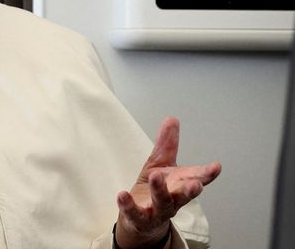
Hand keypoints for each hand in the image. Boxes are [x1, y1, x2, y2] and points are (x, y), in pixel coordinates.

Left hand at [115, 117, 221, 248]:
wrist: (140, 220)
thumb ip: (166, 145)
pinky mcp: (139, 219)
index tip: (216, 167)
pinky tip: (122, 195)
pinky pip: (134, 213)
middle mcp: (173, 199)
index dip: (207, 174)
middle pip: (183, 195)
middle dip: (190, 190)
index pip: (196, 178)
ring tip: (155, 176)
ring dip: (160, 191)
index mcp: (180, 184)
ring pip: (162, 203)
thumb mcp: (159, 164)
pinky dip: (128, 205)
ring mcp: (157, 211)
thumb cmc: (154, 190)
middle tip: (194, 183)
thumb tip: (171, 119)